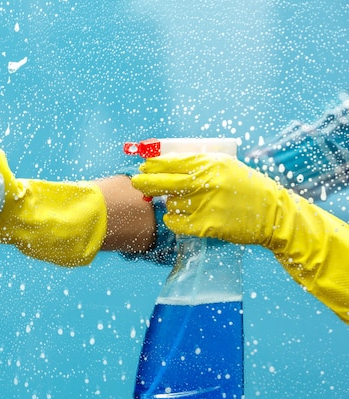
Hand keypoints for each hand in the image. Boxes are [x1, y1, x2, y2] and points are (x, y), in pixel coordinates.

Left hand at [130, 153, 283, 246]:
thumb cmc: (247, 187)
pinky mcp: (205, 225)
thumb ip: (198, 164)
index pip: (172, 162)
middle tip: (137, 182)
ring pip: (170, 203)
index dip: (154, 165)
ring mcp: (205, 205)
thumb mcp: (225, 166)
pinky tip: (181, 217)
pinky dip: (174, 220)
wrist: (273, 213)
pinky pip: (175, 222)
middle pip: (163, 182)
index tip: (144, 166)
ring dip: (171, 203)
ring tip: (185, 202)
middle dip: (145, 182)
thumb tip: (164, 163)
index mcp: (211, 164)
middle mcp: (206, 183)